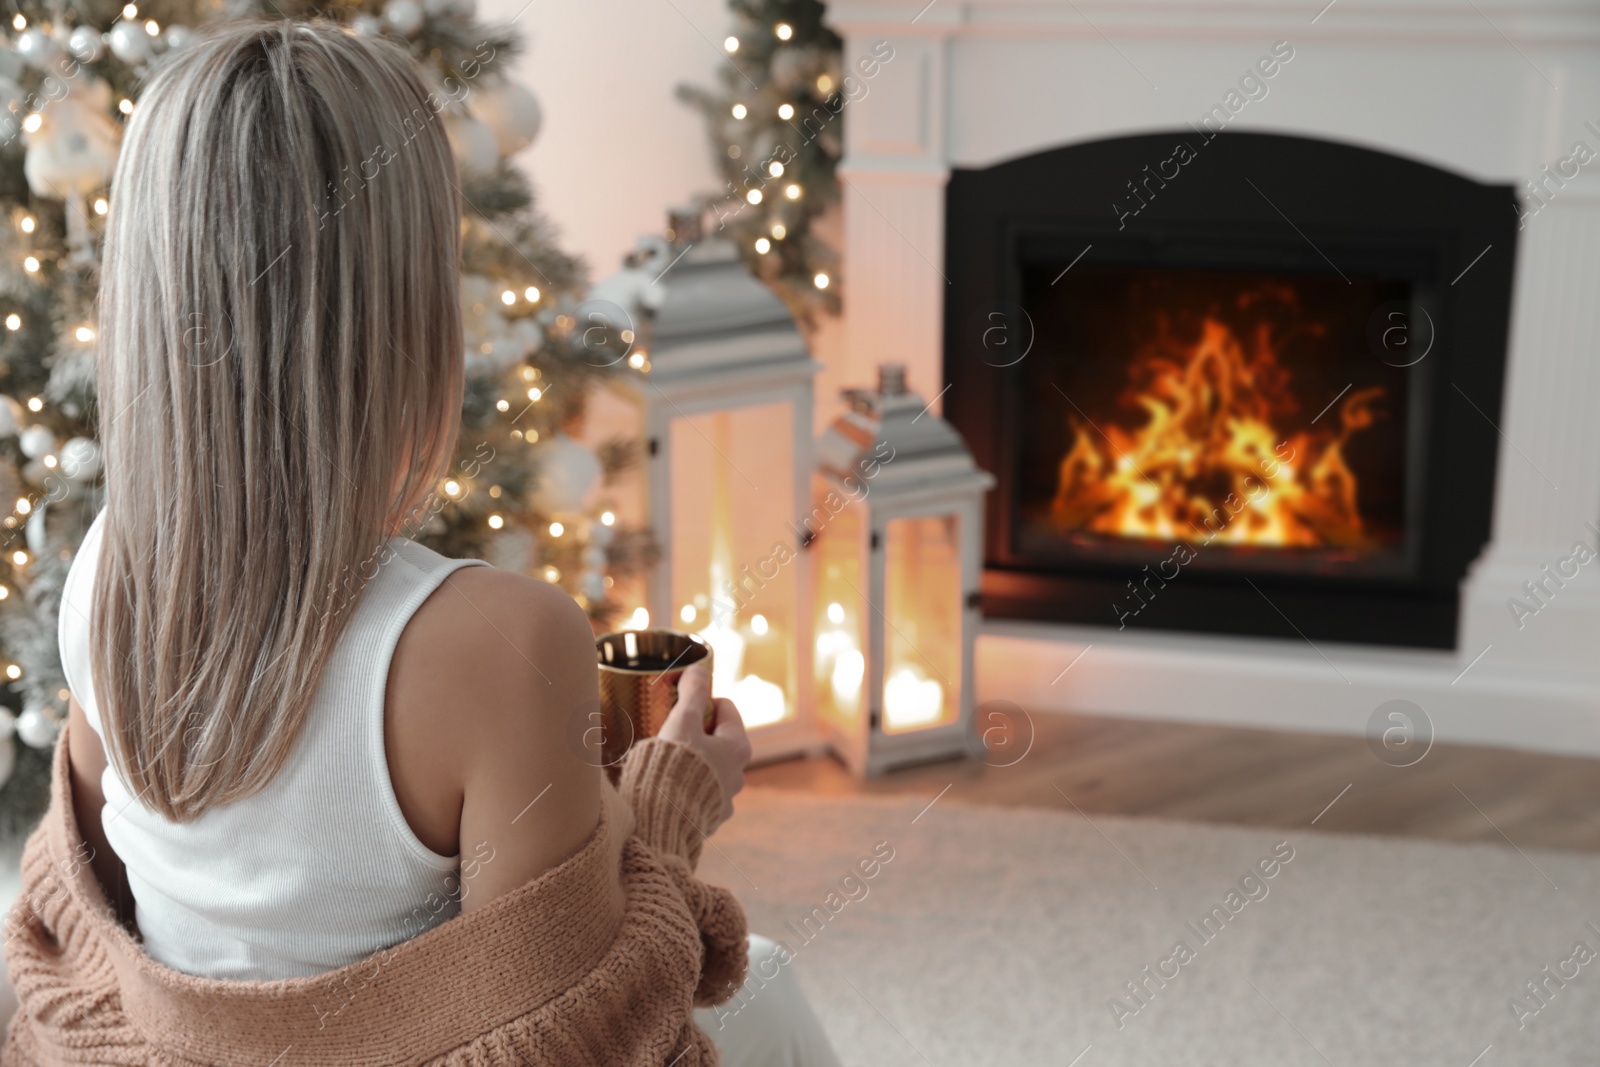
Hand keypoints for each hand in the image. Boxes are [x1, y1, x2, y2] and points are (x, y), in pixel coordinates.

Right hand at [658, 663, 750, 824]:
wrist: (661, 823)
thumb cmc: (673, 767)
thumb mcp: (682, 722)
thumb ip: (692, 693)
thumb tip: (697, 669)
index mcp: (737, 747)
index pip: (725, 708)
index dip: (701, 702)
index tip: (679, 707)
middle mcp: (738, 775)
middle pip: (717, 739)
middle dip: (694, 734)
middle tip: (667, 734)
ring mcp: (724, 800)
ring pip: (708, 768)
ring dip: (690, 762)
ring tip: (662, 763)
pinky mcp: (707, 819)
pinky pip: (697, 794)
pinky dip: (684, 786)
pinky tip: (664, 787)